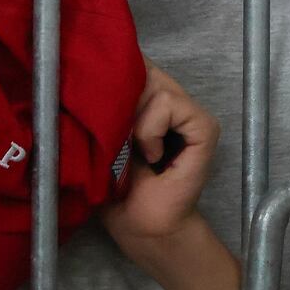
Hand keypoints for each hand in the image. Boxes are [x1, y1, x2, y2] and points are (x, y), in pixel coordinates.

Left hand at [99, 60, 220, 271]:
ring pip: (155, 83)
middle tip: (114, 135)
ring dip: (135, 120)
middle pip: (142, 67)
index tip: (92, 97)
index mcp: (145, 99)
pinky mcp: (205, 127)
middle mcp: (171, 98)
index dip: (111, 71)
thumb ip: (100, 106)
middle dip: (120, 96)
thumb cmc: (114, 190)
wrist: (141, 228)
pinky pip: (171, 105)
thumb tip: (84, 71)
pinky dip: (152, 130)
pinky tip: (151, 156)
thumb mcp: (97, 138)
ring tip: (134, 151)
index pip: (131, 61)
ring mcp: (191, 112)